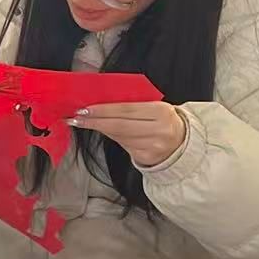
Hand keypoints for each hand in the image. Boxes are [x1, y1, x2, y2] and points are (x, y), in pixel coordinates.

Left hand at [71, 101, 186, 167]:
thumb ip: (134, 104)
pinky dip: (110, 136)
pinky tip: (101, 129)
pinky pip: (123, 145)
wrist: (182, 143)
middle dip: (95, 121)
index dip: (104, 109)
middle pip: (119, 125)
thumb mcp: (155, 107)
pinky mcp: (146, 158)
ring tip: (83, 122)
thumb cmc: (163, 120)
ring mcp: (152, 147)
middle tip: (76, 117)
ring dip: (99, 128)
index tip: (86, 108)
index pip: (126, 110)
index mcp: (161, 112)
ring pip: (118, 136)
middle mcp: (159, 131)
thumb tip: (103, 100)